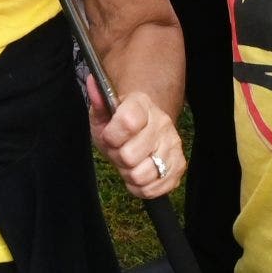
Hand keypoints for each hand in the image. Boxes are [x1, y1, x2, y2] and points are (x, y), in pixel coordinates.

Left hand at [88, 79, 183, 200]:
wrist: (145, 130)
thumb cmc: (119, 124)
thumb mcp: (104, 114)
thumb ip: (98, 102)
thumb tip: (92, 83)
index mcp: (142, 104)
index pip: (128, 122)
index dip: (112, 136)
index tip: (108, 136)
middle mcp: (162, 123)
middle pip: (130, 155)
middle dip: (117, 157)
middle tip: (118, 151)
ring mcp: (173, 145)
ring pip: (141, 175)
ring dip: (128, 174)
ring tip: (129, 163)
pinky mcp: (179, 166)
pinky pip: (152, 189)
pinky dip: (140, 187)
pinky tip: (138, 173)